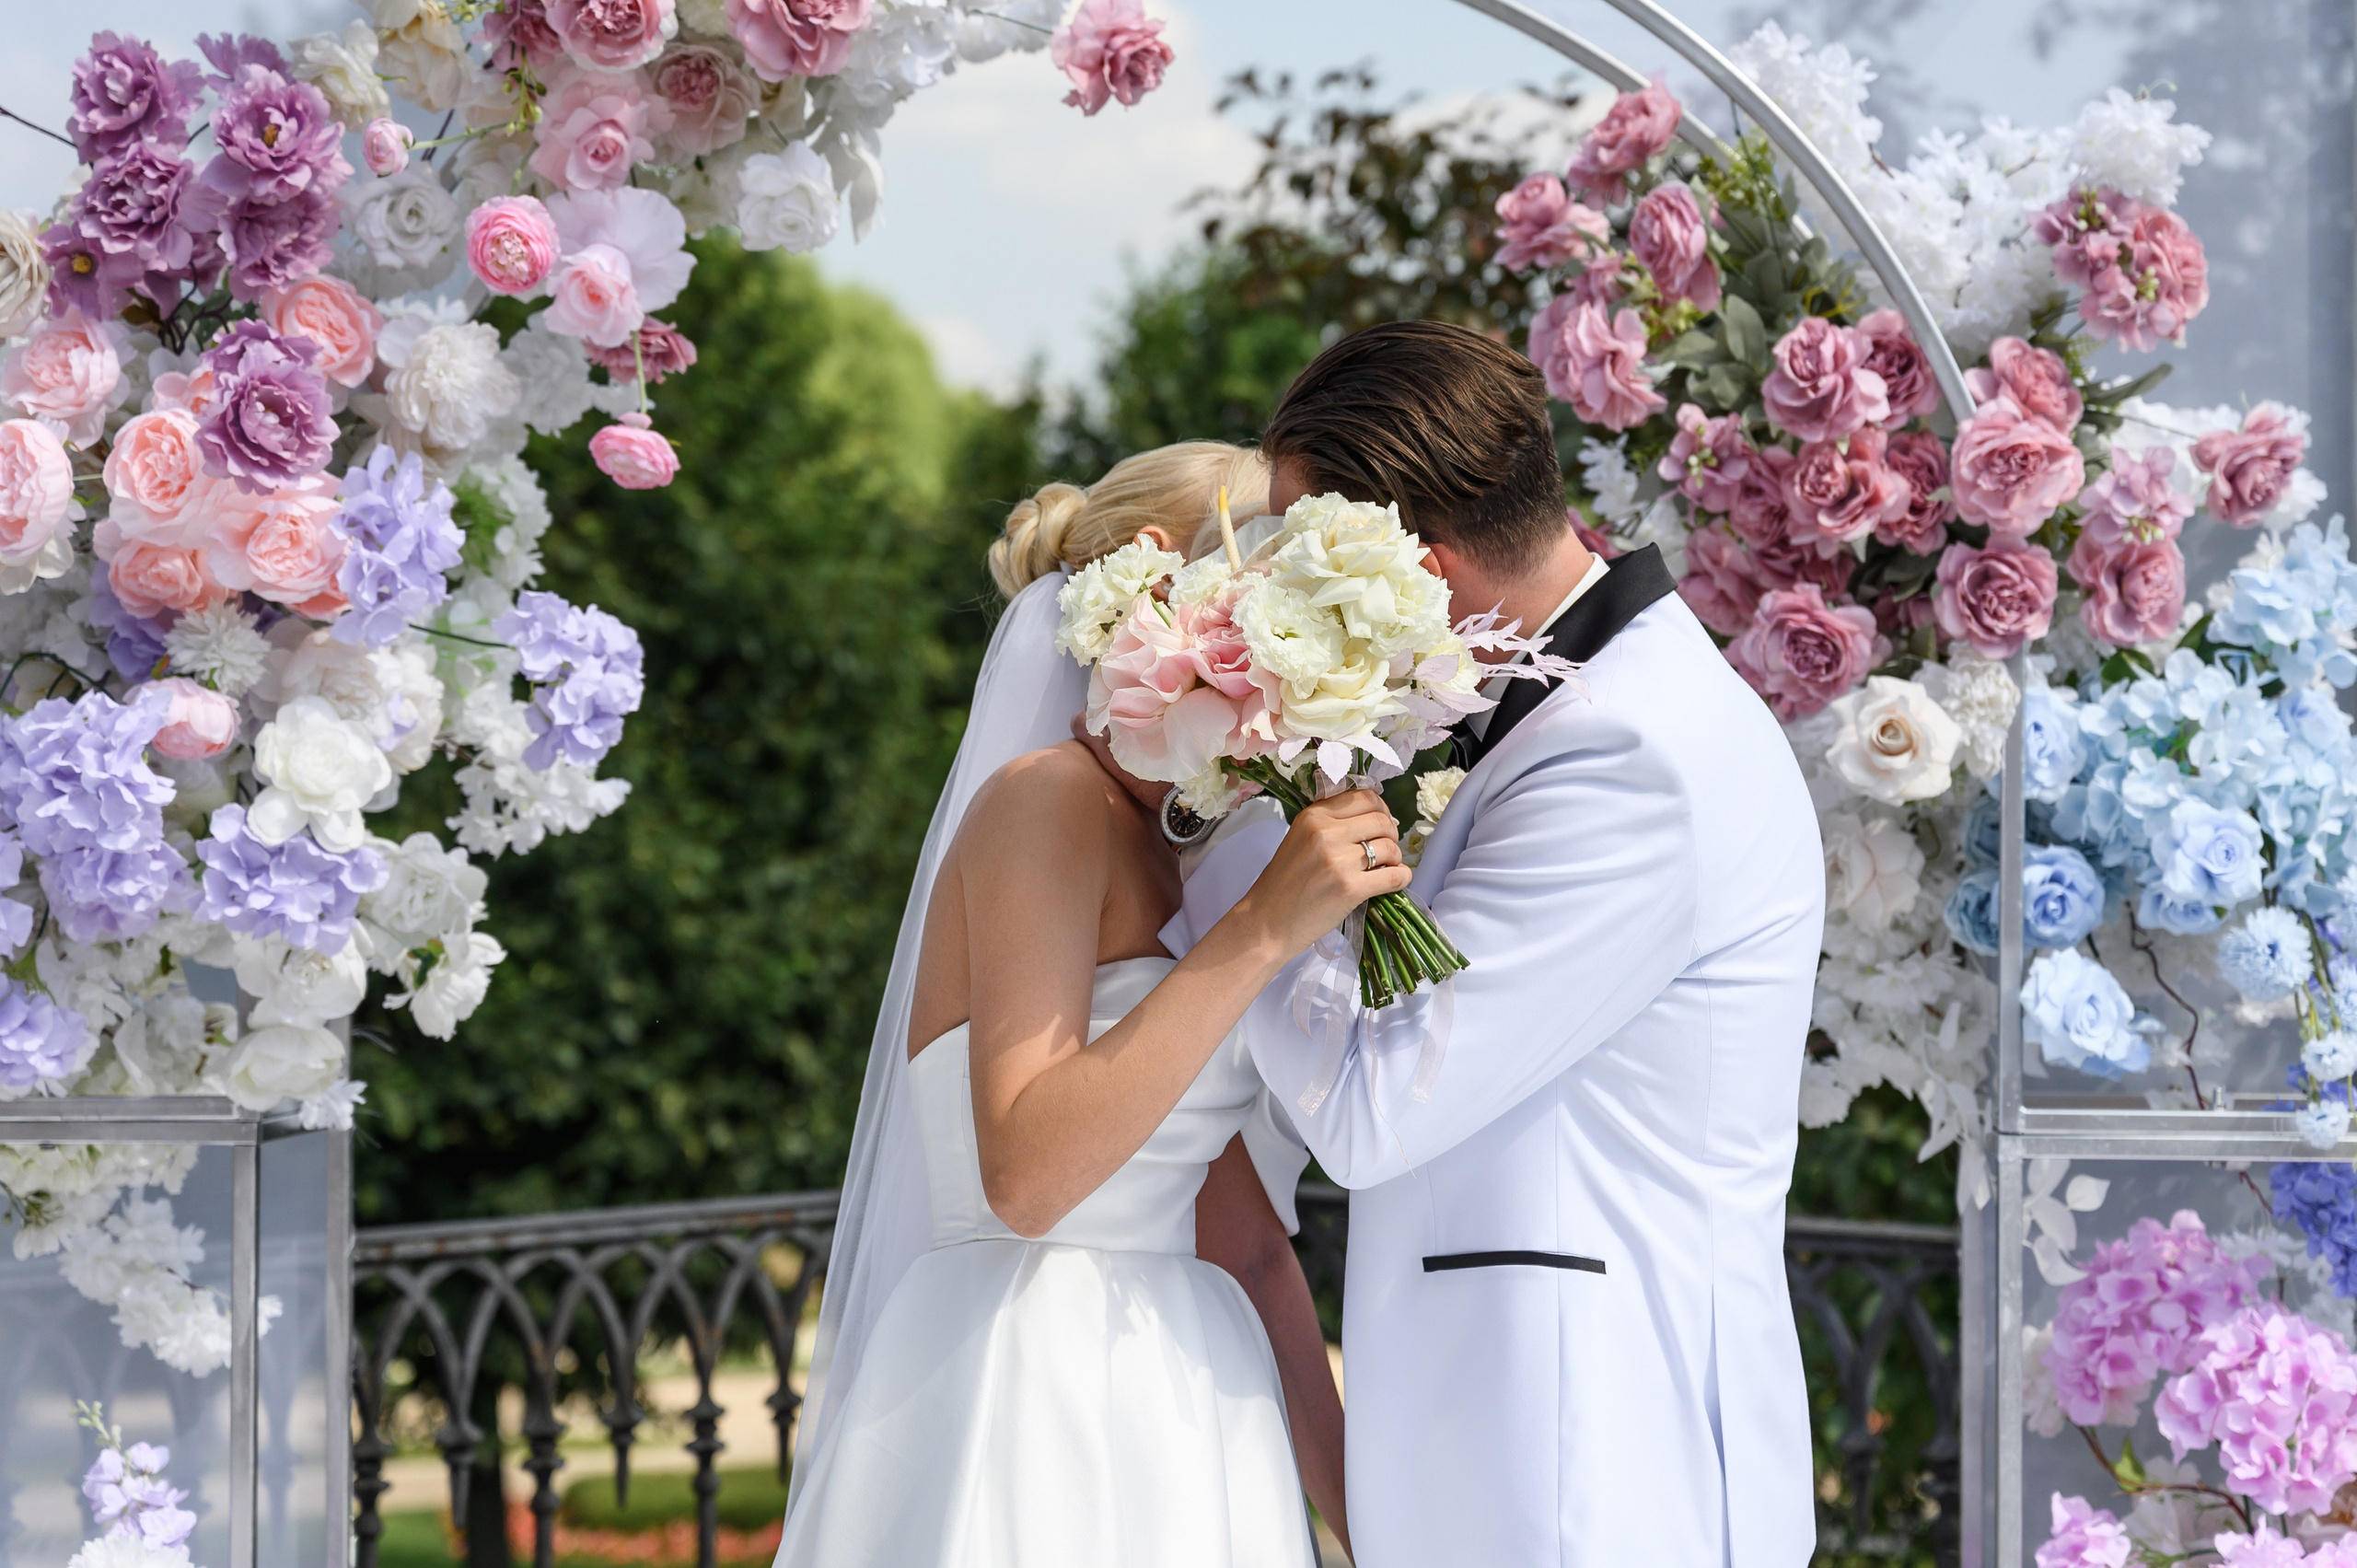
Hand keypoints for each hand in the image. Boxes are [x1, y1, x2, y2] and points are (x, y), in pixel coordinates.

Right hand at [1239, 790, 1411, 955]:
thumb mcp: (1299, 839)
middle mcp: (1325, 832)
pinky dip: (1401, 878)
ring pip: (1390, 848)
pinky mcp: (1349, 888)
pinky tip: (1395, 881)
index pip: (1364, 797)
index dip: (1381, 810)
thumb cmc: (1284, 884)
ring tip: (1384, 869)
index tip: (1380, 825)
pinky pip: (1393, 875)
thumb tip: (1380, 818)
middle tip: (1384, 851)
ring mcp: (1338, 860)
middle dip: (1391, 835)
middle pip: (1382, 820)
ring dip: (1395, 859)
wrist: (1266, 922)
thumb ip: (1331, 824)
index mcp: (1313, 816)